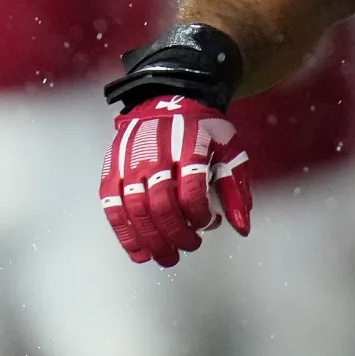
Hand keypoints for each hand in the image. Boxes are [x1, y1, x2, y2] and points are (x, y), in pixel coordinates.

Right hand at [100, 95, 250, 266]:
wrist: (168, 99)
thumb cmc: (203, 129)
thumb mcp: (229, 148)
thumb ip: (236, 188)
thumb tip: (242, 227)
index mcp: (188, 148)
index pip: (191, 191)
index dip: (200, 215)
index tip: (209, 223)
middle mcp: (155, 156)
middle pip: (162, 206)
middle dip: (176, 234)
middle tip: (189, 248)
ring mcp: (129, 164)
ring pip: (136, 210)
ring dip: (152, 240)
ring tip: (166, 257)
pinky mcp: (112, 170)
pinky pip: (113, 207)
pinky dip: (125, 232)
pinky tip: (138, 250)